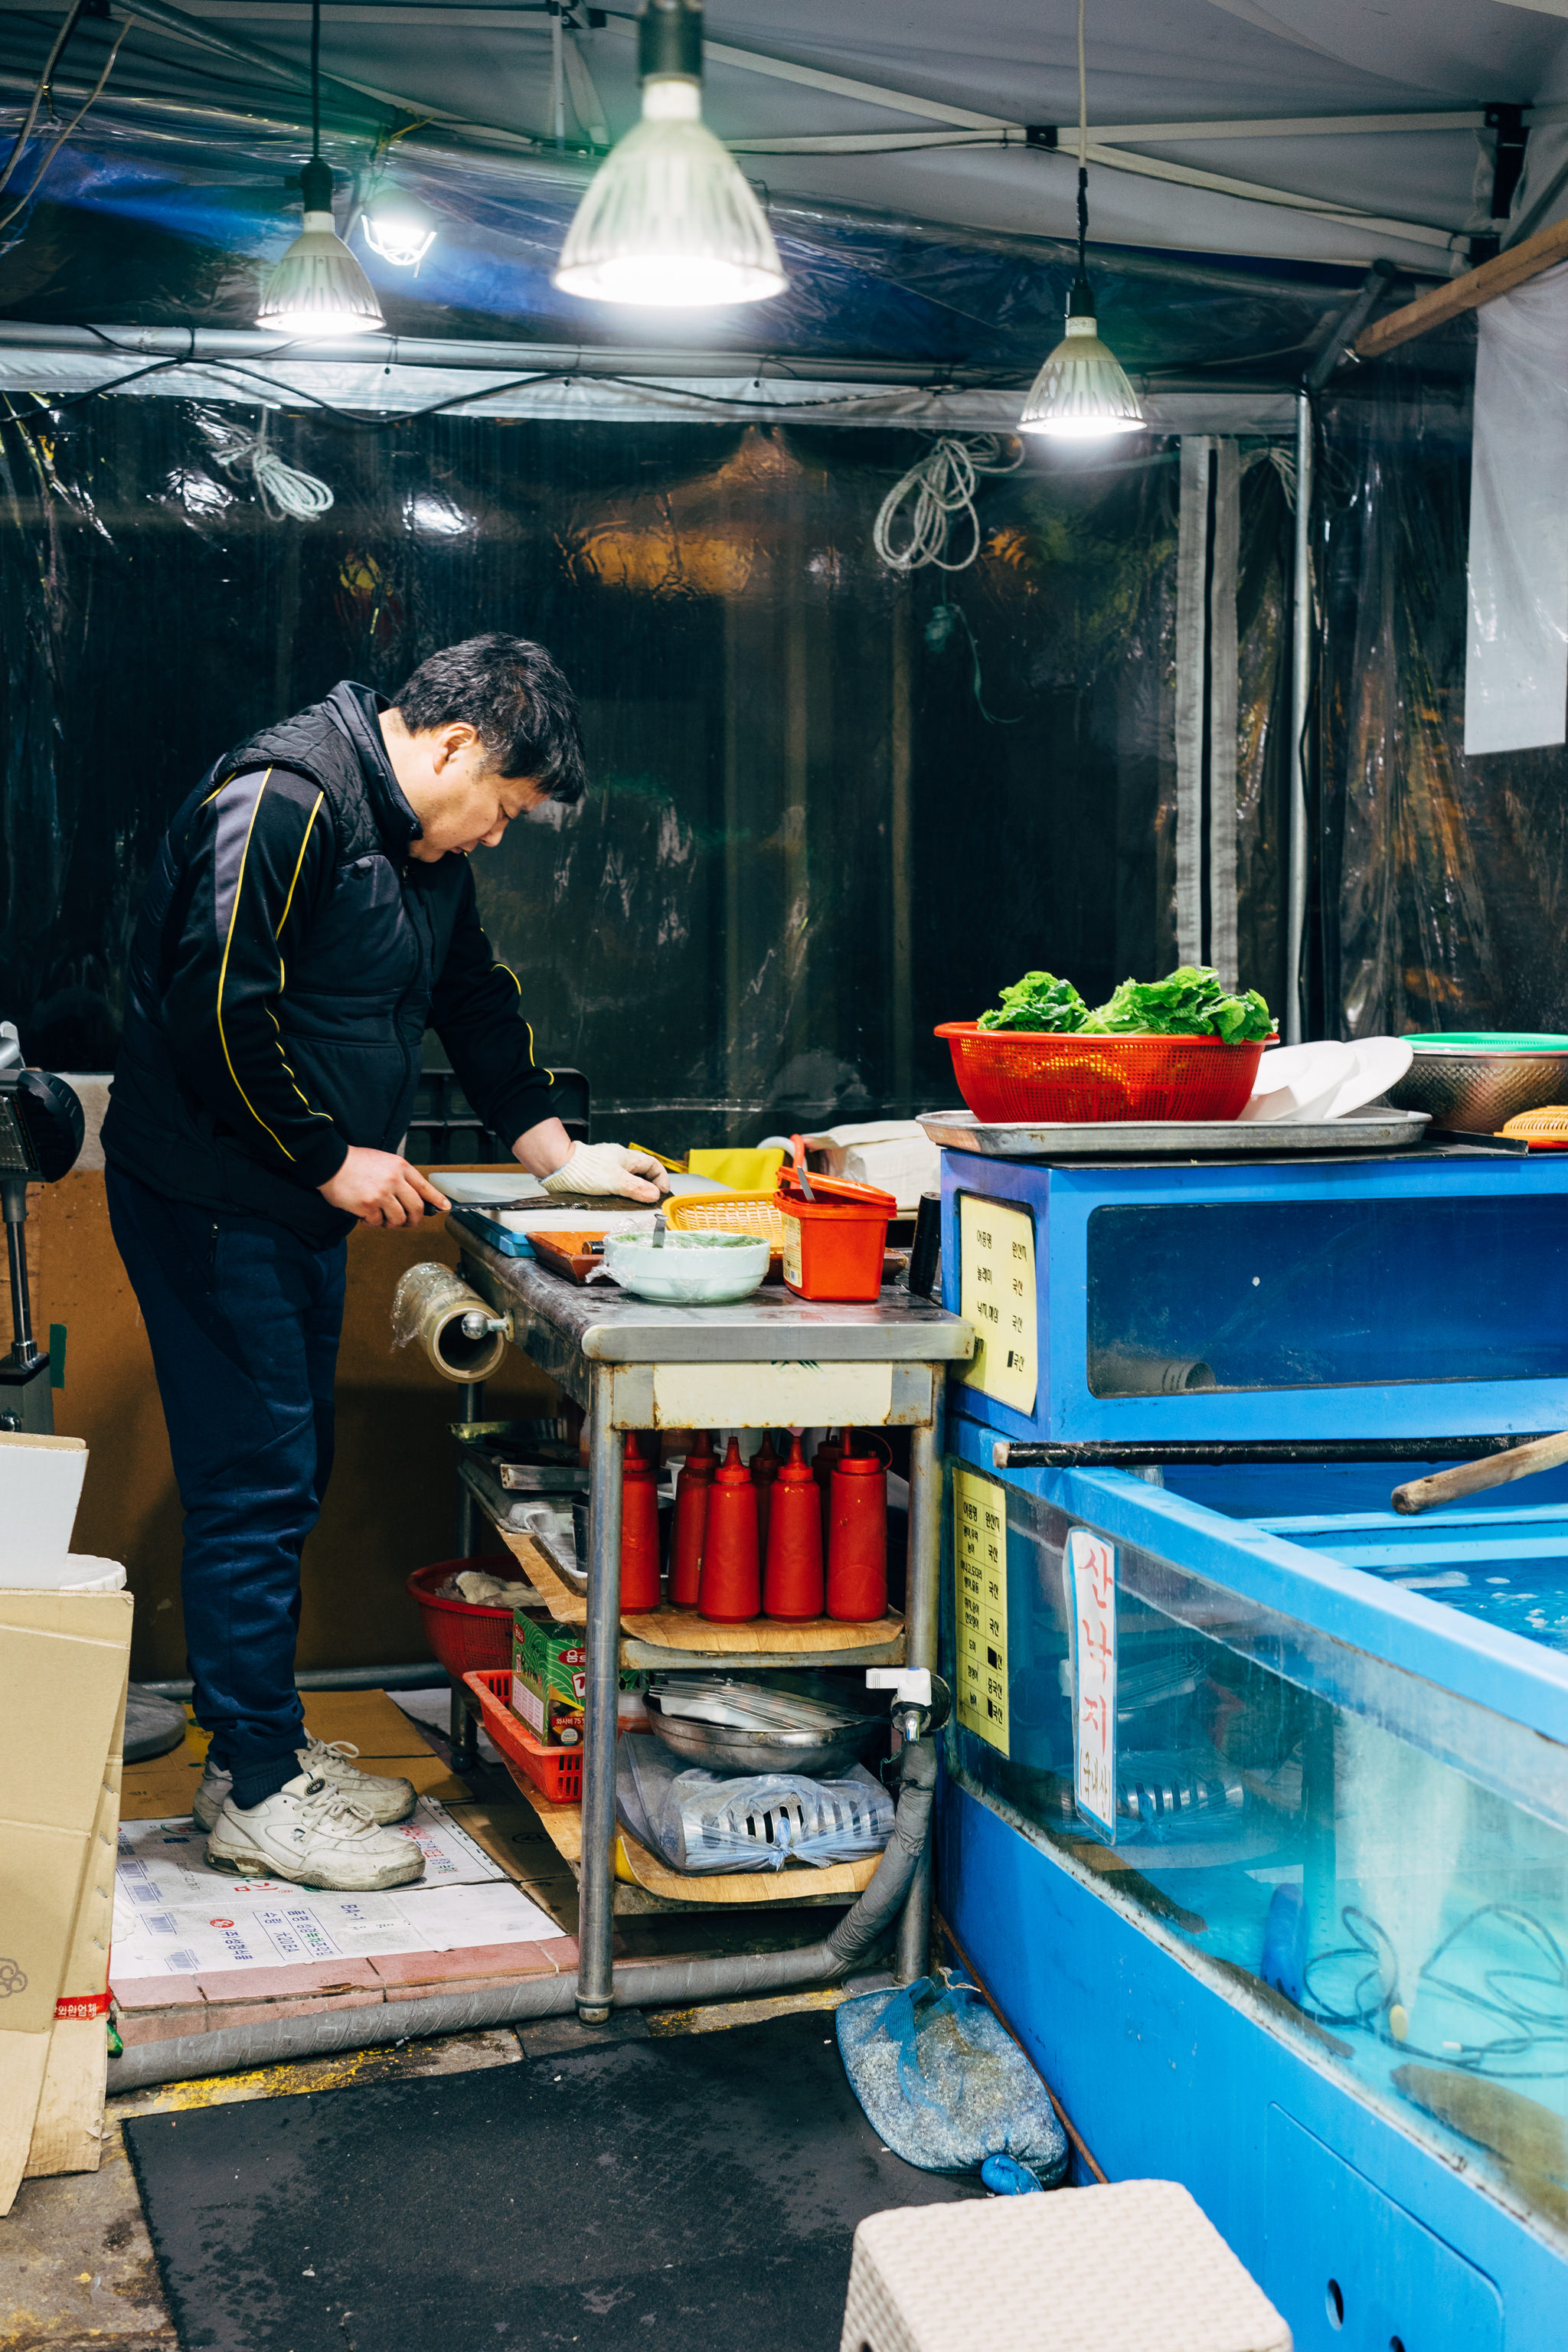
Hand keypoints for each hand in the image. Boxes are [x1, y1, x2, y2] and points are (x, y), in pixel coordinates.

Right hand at [319, 1147, 451, 1227]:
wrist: (330, 1162)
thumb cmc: (355, 1162)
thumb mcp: (384, 1162)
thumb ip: (400, 1177)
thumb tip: (414, 1196)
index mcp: (401, 1168)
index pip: (426, 1187)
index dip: (437, 1200)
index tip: (445, 1207)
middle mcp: (395, 1181)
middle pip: (417, 1209)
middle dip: (414, 1220)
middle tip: (406, 1222)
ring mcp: (382, 1194)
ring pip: (399, 1219)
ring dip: (390, 1223)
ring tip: (380, 1216)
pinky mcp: (368, 1206)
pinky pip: (377, 1223)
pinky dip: (371, 1223)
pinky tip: (364, 1215)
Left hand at [541, 1142, 669, 1203]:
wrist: (559, 1167)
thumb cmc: (586, 1170)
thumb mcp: (616, 1181)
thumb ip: (637, 1188)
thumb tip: (654, 1195)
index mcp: (627, 1157)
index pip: (652, 1164)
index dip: (661, 1178)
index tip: (662, 1193)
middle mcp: (618, 1160)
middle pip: (641, 1171)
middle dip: (648, 1185)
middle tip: (650, 1201)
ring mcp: (606, 1167)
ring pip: (627, 1178)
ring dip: (633, 1190)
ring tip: (635, 1204)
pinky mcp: (595, 1175)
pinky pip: (614, 1182)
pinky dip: (620, 1191)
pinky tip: (616, 1201)